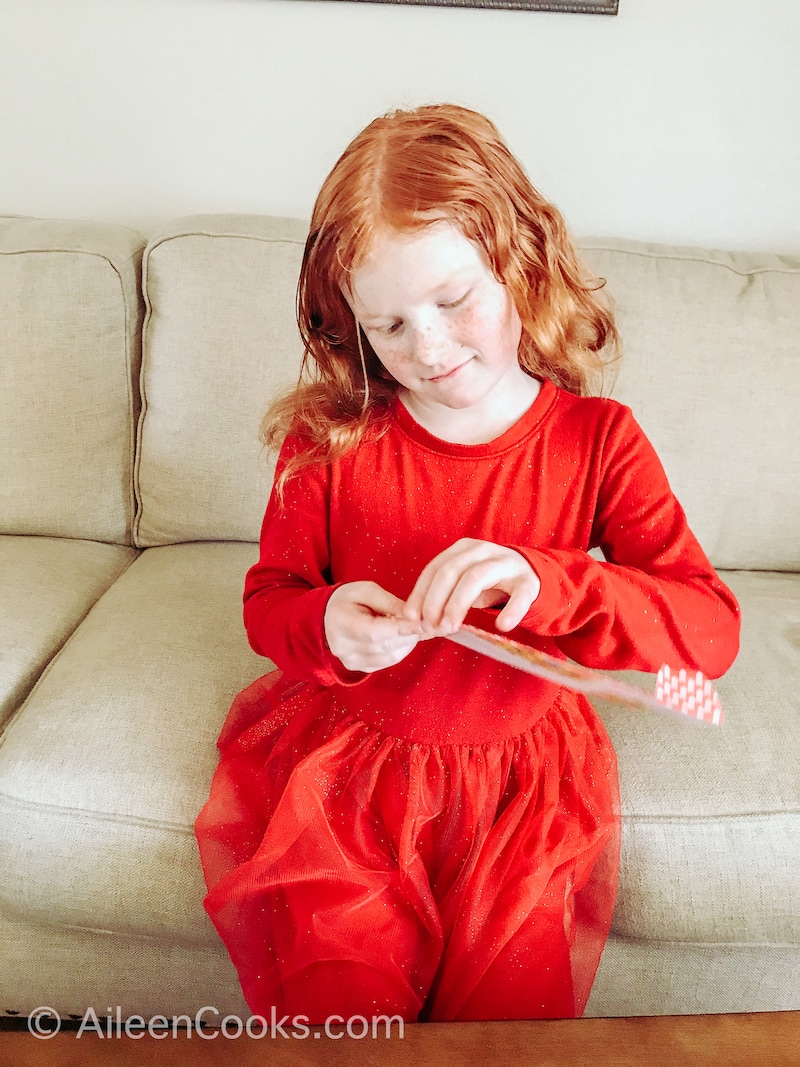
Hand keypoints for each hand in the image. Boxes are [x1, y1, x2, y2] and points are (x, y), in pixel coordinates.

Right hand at [324, 581, 423, 672]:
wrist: (329, 615)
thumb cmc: (349, 599)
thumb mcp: (367, 590)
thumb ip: (390, 603)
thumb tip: (414, 616)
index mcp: (341, 622)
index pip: (374, 632)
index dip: (401, 629)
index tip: (422, 623)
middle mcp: (343, 647)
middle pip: (385, 646)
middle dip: (409, 634)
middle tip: (425, 622)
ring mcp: (351, 660)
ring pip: (390, 656)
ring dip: (408, 642)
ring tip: (414, 627)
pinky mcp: (360, 667)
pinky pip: (388, 662)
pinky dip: (401, 649)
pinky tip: (404, 637)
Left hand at [402, 539, 540, 634]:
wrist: (531, 575)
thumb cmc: (489, 581)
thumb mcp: (464, 580)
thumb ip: (442, 593)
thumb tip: (413, 617)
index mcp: (463, 549)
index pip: (435, 568)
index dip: (420, 593)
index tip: (410, 617)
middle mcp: (483, 550)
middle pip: (451, 571)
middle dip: (435, 601)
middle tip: (429, 626)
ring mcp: (507, 564)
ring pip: (476, 578)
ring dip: (458, 605)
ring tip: (450, 628)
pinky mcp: (528, 581)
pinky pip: (519, 595)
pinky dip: (511, 611)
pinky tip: (502, 625)